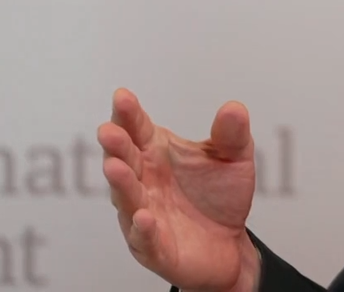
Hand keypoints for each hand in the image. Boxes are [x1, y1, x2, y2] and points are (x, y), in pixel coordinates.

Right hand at [98, 88, 261, 291]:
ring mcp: (144, 213)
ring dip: (120, 183)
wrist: (229, 243)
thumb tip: (234, 108)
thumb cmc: (220, 195)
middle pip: (125, 160)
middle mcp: (143, 181)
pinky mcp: (154, 247)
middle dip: (116, 145)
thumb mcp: (233, 159)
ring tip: (115, 167)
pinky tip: (144, 217)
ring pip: (127, 198)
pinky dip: (142, 229)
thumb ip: (231, 135)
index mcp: (156, 153)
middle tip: (109, 131)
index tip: (122, 97)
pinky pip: (145, 239)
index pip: (138, 130)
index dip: (128, 114)